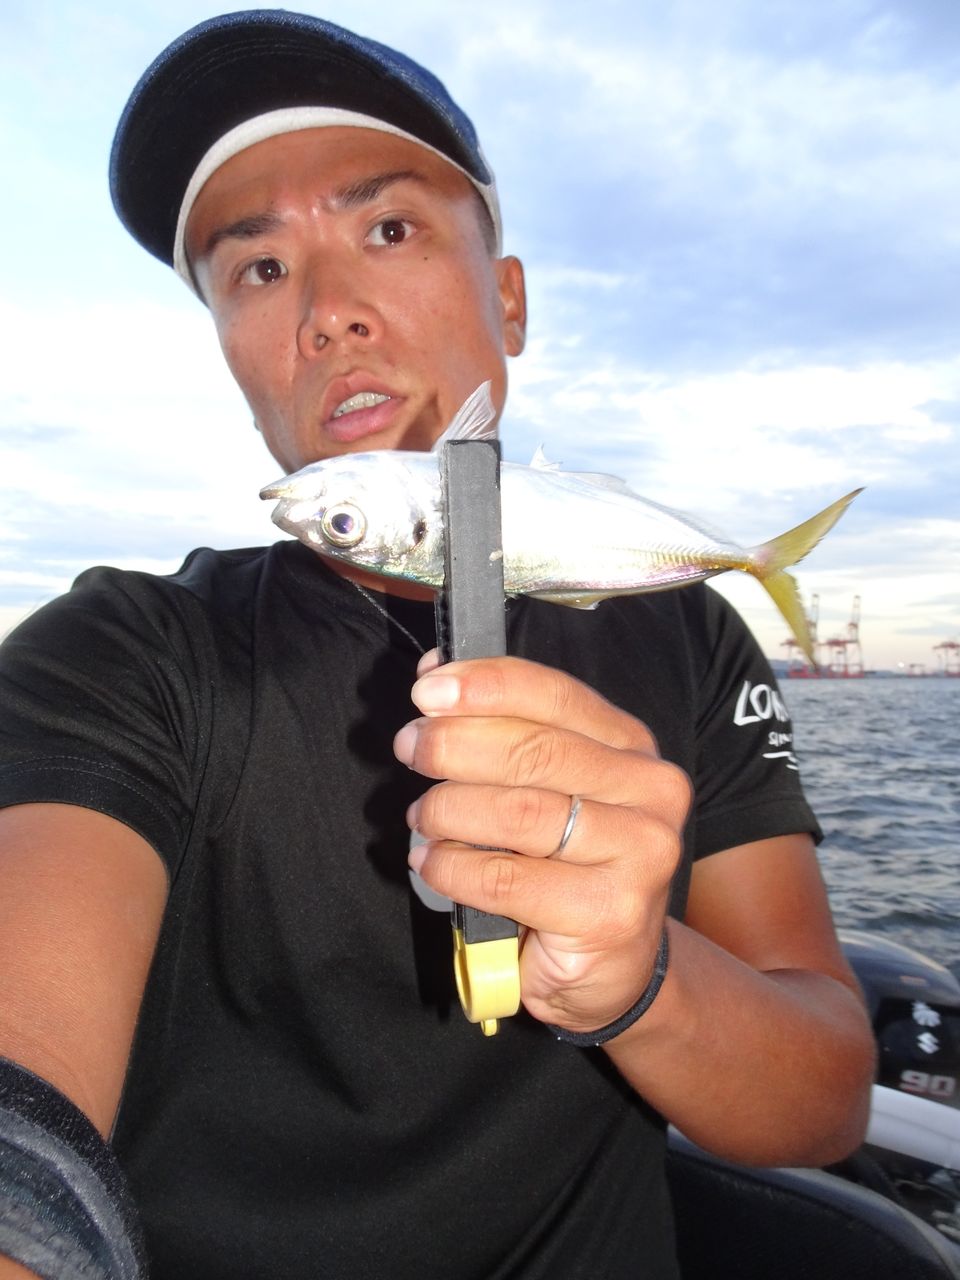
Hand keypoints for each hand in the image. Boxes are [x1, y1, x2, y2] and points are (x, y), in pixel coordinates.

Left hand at [394, 654, 690, 1032]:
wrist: (611, 967)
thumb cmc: (566, 866)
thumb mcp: (550, 789)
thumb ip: (510, 736)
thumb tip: (436, 684)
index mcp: (633, 747)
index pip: (556, 696)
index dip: (487, 685)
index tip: (427, 689)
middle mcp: (650, 792)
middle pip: (536, 750)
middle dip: (456, 743)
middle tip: (409, 748)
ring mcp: (640, 854)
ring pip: (520, 813)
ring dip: (449, 810)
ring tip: (422, 818)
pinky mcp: (611, 913)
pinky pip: (507, 878)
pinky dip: (453, 867)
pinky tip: (431, 863)